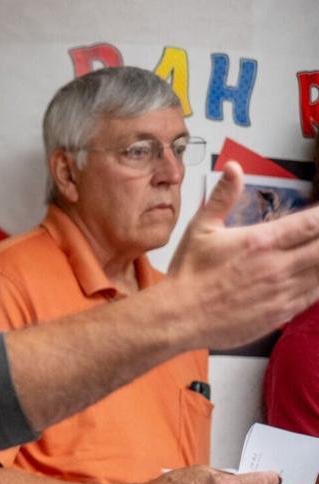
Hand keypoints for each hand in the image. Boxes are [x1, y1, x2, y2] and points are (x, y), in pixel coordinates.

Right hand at [167, 161, 318, 349]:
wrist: (179, 316)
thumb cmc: (188, 272)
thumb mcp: (201, 228)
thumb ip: (223, 197)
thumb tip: (234, 167)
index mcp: (261, 241)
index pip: (311, 223)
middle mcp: (278, 266)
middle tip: (316, 234)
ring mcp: (282, 292)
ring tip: (313, 252)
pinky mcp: (282, 313)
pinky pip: (314, 295)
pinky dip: (318, 283)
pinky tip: (312, 275)